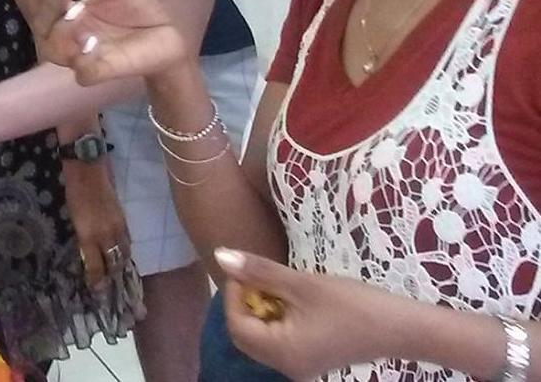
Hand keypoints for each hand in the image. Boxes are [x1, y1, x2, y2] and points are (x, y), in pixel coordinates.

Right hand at [38, 0, 196, 85]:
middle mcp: (69, 35)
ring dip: (61, 30)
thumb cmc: (139, 13)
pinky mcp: (100, 74)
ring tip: (79, 11)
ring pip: (53, 49)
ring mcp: (82, 56)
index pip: (44, 0)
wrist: (168, 39)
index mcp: (69, 12)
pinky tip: (94, 42)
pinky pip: (83, 73)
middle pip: (42, 24)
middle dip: (49, 3)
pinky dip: (84, 59)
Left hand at [61, 159, 131, 289]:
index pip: (96, 265)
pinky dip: (124, 249)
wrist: (88, 168)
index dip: (97, 280)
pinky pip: (128, 240)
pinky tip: (121, 252)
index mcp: (90, 234)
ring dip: (120, 264)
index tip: (96, 290)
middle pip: (115, 262)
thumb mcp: (73, 218)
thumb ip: (84, 238)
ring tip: (117, 273)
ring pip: (124, 252)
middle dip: (112, 276)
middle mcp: (107, 234)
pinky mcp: (123, 218)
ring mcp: (118, 226)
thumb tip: (89, 253)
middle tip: (109, 287)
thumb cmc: (74, 191)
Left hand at [215, 248, 404, 378]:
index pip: (236, 325)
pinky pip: (280, 342)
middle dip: (247, 304)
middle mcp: (286, 367)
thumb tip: (221, 256)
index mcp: (281, 353)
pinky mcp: (312, 360)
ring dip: (263, 310)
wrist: (402, 327)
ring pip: (262, 338)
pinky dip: (278, 320)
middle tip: (262, 278)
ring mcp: (300, 366)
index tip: (249, 271)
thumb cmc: (352, 304)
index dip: (235, 295)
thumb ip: (259, 272)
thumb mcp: (301, 284)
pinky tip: (294, 301)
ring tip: (281, 287)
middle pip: (246, 335)